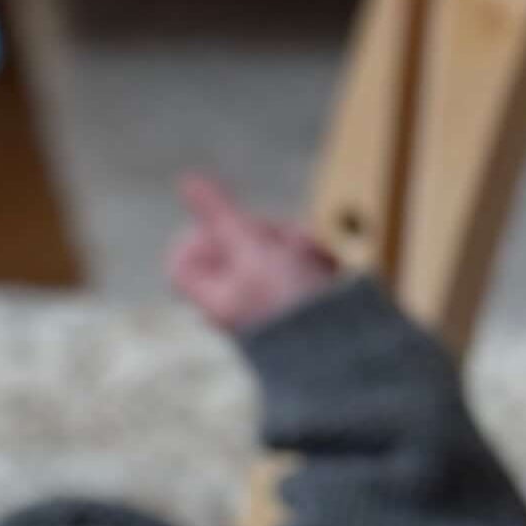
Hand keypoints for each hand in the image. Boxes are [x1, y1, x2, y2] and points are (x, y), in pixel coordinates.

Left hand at [165, 173, 337, 331]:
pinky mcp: (300, 302)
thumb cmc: (288, 301)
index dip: (201, 237)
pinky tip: (327, 266)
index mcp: (214, 298)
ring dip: (295, 243)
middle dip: (265, 233)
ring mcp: (268, 302)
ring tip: (310, 254)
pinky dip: (312, 260)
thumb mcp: (253, 248)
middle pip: (234, 247)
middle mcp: (237, 302)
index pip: (184, 262)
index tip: (224, 230)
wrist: (340, 344)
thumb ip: (221, 215)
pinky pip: (299, 266)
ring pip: (272, 251)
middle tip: (281, 240)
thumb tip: (186, 181)